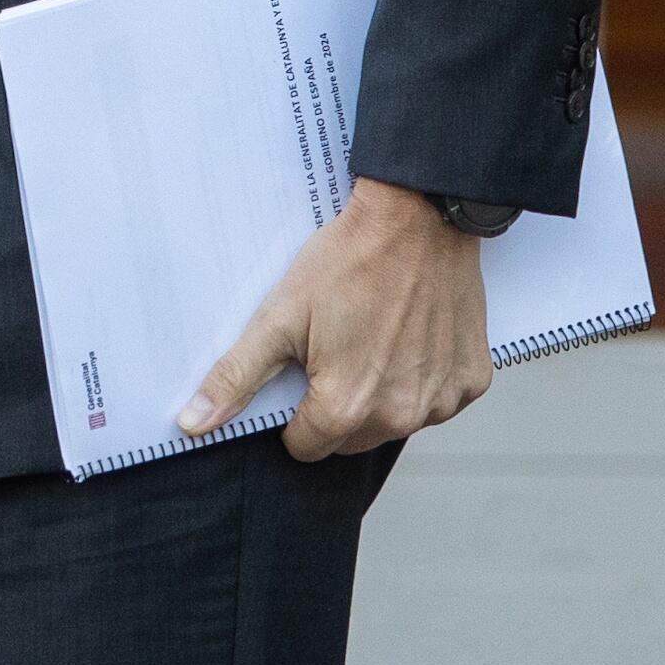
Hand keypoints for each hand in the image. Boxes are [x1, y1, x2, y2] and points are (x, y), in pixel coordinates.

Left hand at [178, 177, 489, 462]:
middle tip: (335, 346)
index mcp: (346, 408)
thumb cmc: (347, 262)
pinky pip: (436, 401)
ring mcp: (442, 402)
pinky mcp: (471, 382)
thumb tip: (193, 424)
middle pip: (350, 439)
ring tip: (373, 336)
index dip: (293, 411)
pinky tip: (409, 336)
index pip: (304, 446)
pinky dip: (420, 379)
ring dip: (379, 394)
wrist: (419, 218)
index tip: (300, 369)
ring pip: (393, 423)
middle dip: (335, 405)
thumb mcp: (278, 316)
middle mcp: (400, 417)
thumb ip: (236, 377)